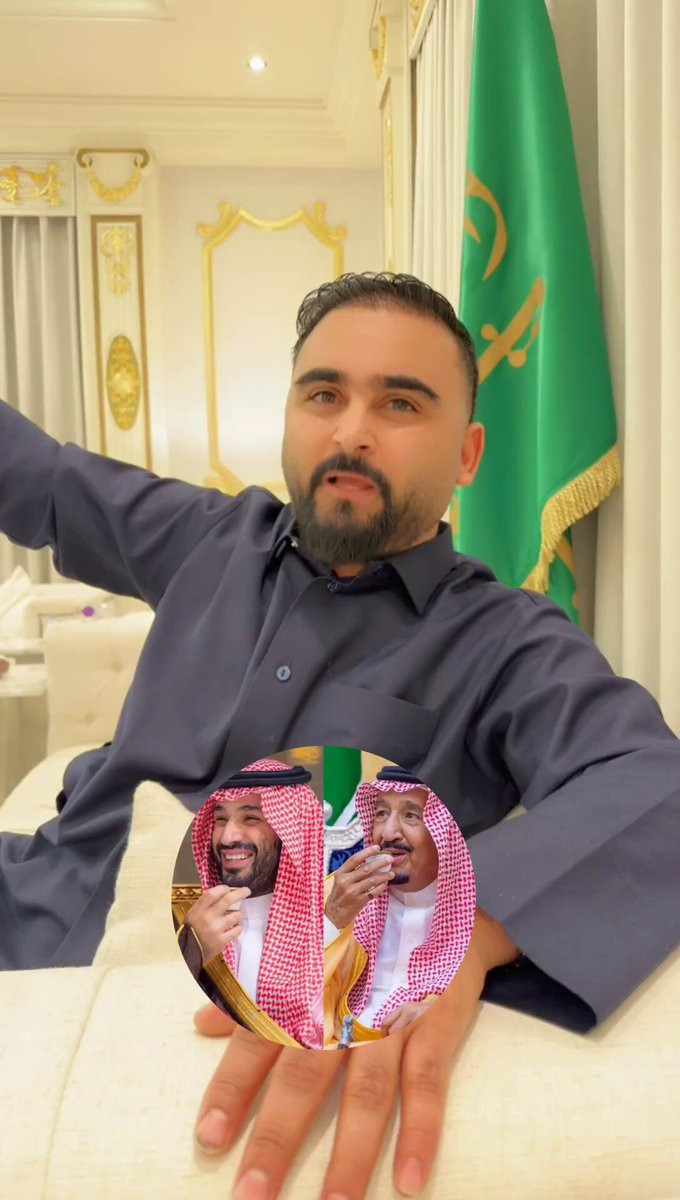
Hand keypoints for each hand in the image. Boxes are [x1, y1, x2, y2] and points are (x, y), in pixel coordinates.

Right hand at [185, 885, 249, 963]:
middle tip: (246, 891)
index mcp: (199, 910)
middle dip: (240, 893)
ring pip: (236, 915)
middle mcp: (208, 917)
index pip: (213, 893)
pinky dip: (238, 927)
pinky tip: (235, 927)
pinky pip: (237, 930)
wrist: (188, 952)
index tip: (228, 889)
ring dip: (238, 914)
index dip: (223, 889)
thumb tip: (222, 893)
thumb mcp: (193, 913)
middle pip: (228, 900)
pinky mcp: (222, 941)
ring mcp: (216, 929)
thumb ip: (205, 903)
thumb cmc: (192, 930)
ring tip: (235, 916)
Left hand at [192, 908, 518, 1198]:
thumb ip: (253, 987)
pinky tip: (410, 1181)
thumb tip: (201, 1025)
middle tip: (251, 1196)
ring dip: (350, 1154)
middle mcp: (340, 999)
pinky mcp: (437, 1014)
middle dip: (276, 1137)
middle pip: (304, 1077)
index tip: (207, 1139)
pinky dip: (423, 1131)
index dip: (231, 1090)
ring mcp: (392, 1009)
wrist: (437, 881)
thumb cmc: (358, 920)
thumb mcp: (300, 940)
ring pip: (367, 1091)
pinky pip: (430, 1081)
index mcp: (303, 981)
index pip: (257, 1042)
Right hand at [325, 844, 394, 929]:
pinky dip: (381, 887)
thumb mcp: (340, 880)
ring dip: (384, 876)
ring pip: (372, 880)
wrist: (334, 914)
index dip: (367, 852)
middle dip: (380, 863)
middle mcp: (345, 881)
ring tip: (391, 873)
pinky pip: (373, 892)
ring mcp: (352, 892)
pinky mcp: (359, 901)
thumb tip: (369, 861)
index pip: (355, 859)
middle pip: (366, 868)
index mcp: (340, 873)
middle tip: (389, 859)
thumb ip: (351, 871)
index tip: (377, 848)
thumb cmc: (338, 895)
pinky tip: (385, 884)